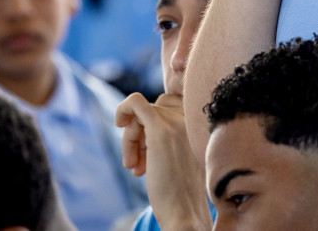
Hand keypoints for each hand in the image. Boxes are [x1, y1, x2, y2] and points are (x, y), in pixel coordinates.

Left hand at [116, 93, 211, 229]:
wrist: (184, 214)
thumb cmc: (179, 192)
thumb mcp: (179, 156)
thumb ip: (169, 135)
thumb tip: (139, 119)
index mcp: (199, 126)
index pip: (170, 106)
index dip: (152, 123)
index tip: (148, 149)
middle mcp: (190, 121)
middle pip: (154, 110)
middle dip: (139, 134)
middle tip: (136, 162)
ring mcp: (177, 124)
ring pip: (142, 113)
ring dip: (131, 138)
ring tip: (134, 167)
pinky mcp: (161, 130)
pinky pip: (136, 103)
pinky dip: (124, 109)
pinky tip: (119, 123)